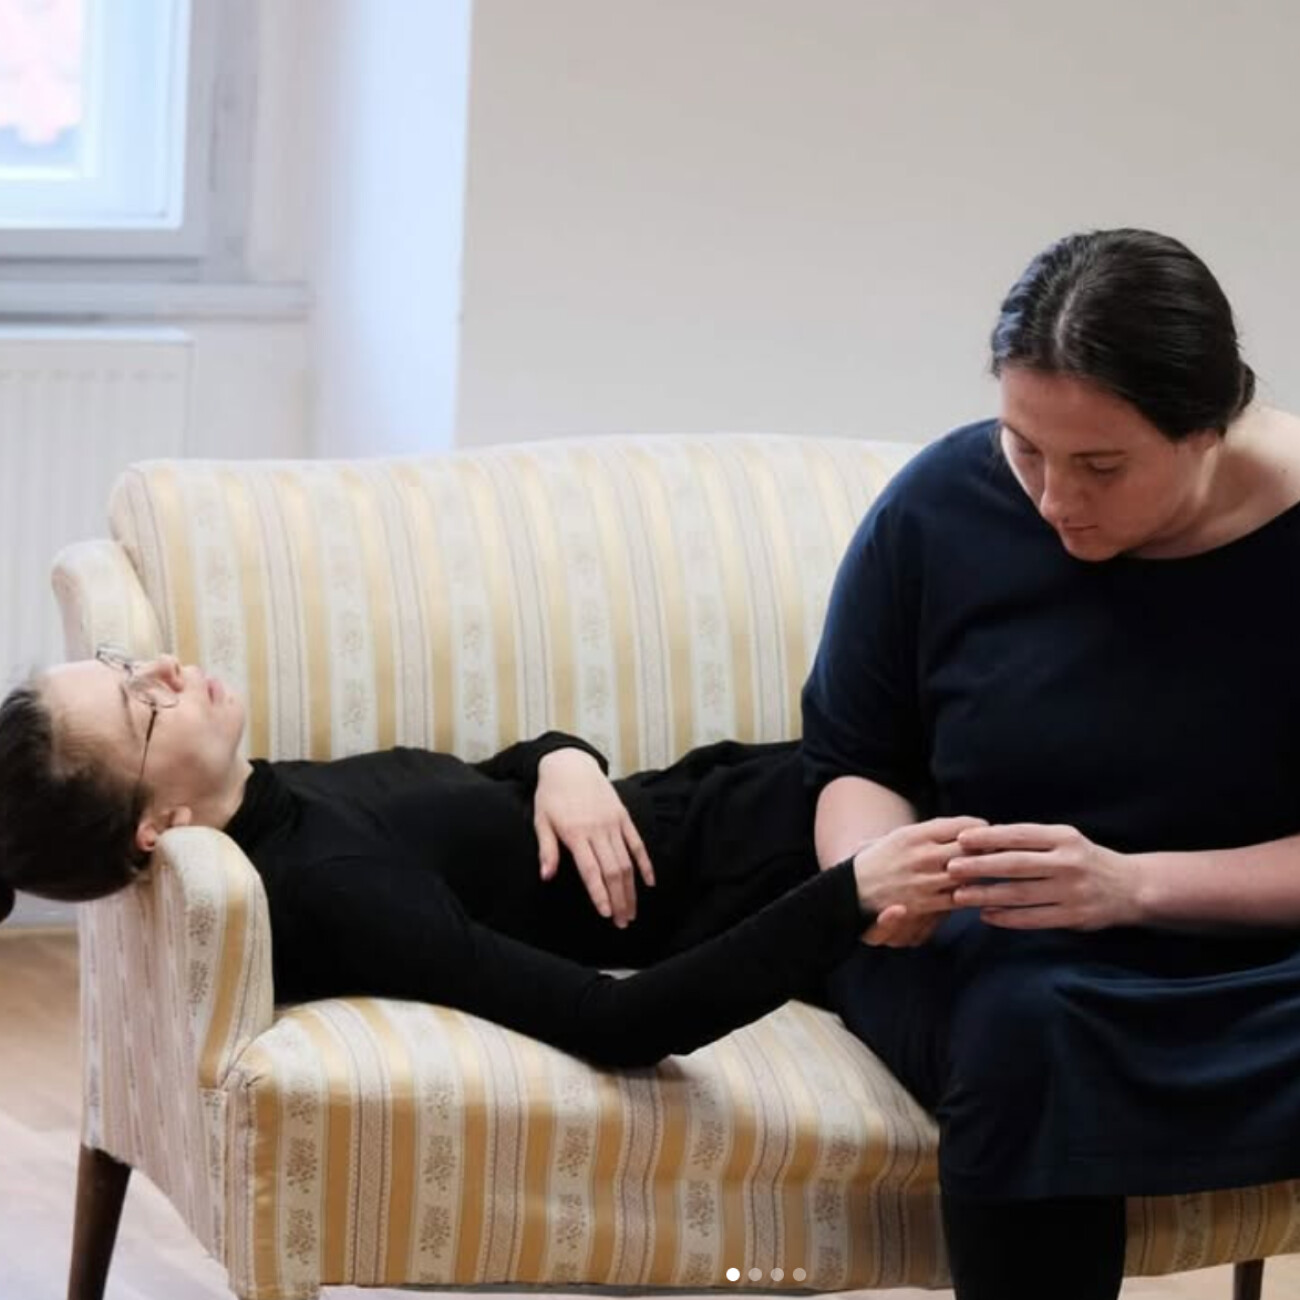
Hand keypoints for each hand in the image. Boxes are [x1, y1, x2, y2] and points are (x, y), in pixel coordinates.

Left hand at [535, 748, 653, 926]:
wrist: (570, 765)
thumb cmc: (551, 795)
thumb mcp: (541, 820)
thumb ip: (546, 849)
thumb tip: (546, 876)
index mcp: (575, 833)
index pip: (591, 870)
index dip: (600, 894)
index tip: (606, 914)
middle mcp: (597, 830)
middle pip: (613, 871)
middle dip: (619, 899)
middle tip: (622, 922)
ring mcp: (613, 823)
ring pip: (627, 861)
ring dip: (631, 889)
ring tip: (632, 911)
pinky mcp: (623, 817)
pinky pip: (637, 843)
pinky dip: (645, 863)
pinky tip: (649, 883)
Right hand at [851, 816, 987, 946]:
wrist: (852, 890)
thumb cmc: (880, 860)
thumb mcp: (900, 836)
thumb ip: (932, 832)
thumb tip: (966, 828)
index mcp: (915, 834)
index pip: (960, 825)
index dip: (979, 828)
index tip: (986, 830)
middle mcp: (922, 855)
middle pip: (970, 848)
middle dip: (986, 848)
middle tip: (995, 850)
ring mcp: (925, 880)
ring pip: (969, 873)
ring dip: (982, 872)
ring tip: (990, 870)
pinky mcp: (926, 903)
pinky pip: (960, 898)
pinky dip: (972, 893)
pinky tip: (976, 891)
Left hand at [946, 822, 1139, 929]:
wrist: (1131, 887)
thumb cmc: (1085, 860)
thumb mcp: (1065, 840)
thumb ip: (1031, 841)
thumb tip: (983, 840)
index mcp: (1064, 838)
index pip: (1020, 835)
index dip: (989, 837)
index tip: (962, 839)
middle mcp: (1068, 863)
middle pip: (1016, 864)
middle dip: (980, 866)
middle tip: (952, 868)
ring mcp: (1072, 891)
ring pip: (1021, 894)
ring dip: (987, 895)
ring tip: (960, 896)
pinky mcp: (1074, 917)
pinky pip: (1034, 918)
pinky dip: (1007, 918)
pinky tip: (986, 916)